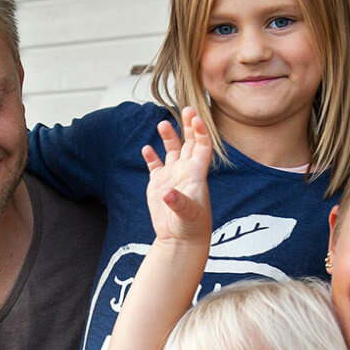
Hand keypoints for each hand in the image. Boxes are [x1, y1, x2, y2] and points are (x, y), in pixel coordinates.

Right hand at [141, 107, 212, 245]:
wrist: (179, 240)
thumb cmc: (190, 228)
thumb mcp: (187, 215)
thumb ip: (178, 203)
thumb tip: (167, 194)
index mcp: (197, 173)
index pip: (202, 146)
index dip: (200, 131)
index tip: (195, 118)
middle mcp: (185, 171)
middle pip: (189, 142)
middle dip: (188, 125)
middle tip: (186, 108)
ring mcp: (172, 176)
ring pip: (171, 150)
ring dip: (168, 136)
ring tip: (162, 124)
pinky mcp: (158, 184)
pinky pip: (155, 165)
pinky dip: (151, 156)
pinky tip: (147, 149)